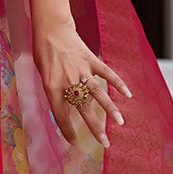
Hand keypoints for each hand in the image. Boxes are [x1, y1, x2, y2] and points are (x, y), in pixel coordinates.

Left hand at [32, 18, 130, 147]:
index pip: (60, 115)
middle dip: (95, 128)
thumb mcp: (45, 76)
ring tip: (120, 122)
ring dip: (110, 109)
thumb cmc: (44, 55)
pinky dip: (118, 83)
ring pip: (98, 93)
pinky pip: (106, 73)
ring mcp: (81, 70)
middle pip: (83, 109)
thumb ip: (59, 91)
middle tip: (105, 143)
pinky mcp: (90, 60)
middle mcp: (68, 82)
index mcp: (52, 88)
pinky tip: (128, 94)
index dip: (67, 130)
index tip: (74, 142)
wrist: (50, 30)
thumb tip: (76, 106)